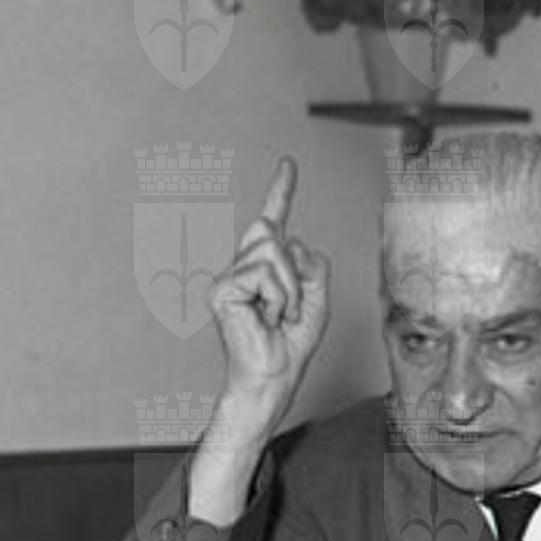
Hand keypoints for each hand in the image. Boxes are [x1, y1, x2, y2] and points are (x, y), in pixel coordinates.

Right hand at [206, 158, 331, 439]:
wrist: (275, 375)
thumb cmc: (292, 343)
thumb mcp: (318, 298)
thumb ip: (311, 262)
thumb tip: (283, 242)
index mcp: (266, 266)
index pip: (274, 221)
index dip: (280, 191)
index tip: (288, 165)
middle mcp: (243, 266)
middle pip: (274, 233)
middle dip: (295, 272)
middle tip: (289, 309)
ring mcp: (229, 277)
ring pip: (272, 253)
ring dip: (290, 289)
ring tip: (278, 316)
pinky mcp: (222, 290)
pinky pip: (264, 274)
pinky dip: (278, 298)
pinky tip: (267, 318)